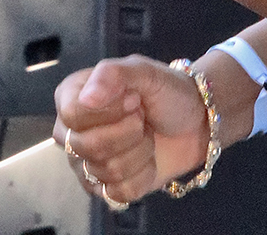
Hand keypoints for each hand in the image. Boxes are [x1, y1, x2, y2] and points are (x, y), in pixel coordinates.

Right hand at [53, 56, 212, 207]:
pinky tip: (148, 159)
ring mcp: (86, 163)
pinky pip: (117, 193)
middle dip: (128, 132)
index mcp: (73, 95)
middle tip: (142, 118)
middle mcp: (72, 130)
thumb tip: (86, 98)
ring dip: (139, 151)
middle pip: (86, 146)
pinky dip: (143, 175)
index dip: (109, 111)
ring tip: (146, 134)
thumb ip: (112, 74)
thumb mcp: (144, 71)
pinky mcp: (105, 189)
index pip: (73, 114)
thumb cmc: (166, 91)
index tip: (135, 100)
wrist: (194, 123)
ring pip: (106, 171)